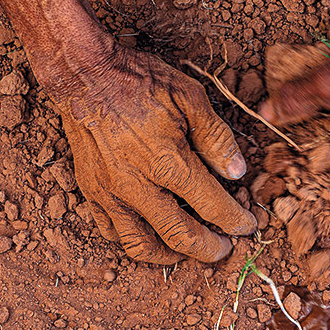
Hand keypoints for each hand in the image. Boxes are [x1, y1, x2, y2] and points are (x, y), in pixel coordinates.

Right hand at [0, 0, 253, 263]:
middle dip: (209, 248)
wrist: (82, 74)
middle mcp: (137, 185)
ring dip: (170, 255)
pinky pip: (112, 231)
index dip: (235, 221)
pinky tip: (151, 234)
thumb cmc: (139, 81)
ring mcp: (110, 193)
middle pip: (180, 235)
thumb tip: (238, 172)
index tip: (247, 225)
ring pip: (142, 245)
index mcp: (167, 161)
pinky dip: (134, 241)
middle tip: (225, 249)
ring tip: (188, 250)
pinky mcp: (91, 192)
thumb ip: (216, 137)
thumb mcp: (189, 96)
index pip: (212, 206)